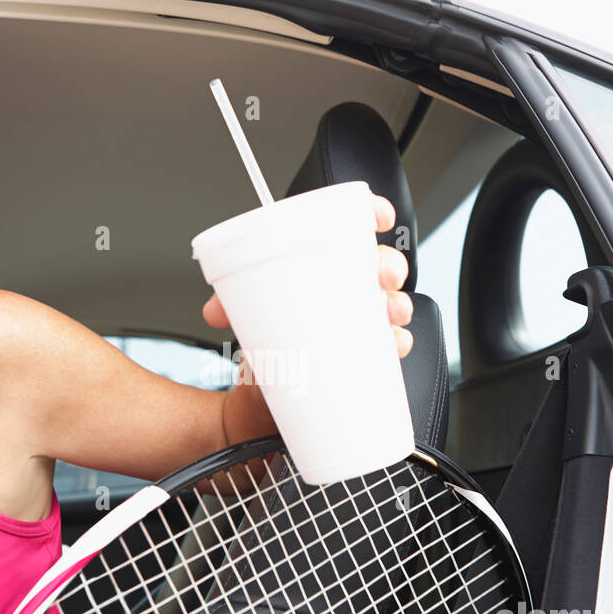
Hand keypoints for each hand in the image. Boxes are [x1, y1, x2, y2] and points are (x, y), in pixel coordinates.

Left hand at [201, 192, 414, 357]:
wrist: (261, 400)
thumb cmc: (262, 345)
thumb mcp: (244, 318)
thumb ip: (229, 307)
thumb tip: (215, 308)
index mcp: (321, 267)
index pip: (354, 227)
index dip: (373, 213)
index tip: (379, 216)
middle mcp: (345, 290)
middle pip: (381, 264)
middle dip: (388, 264)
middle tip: (381, 275)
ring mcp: (358, 323)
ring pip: (392, 302)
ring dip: (397, 303)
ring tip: (386, 311)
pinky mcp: (364, 357)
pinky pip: (392, 344)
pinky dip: (397, 342)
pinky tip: (393, 343)